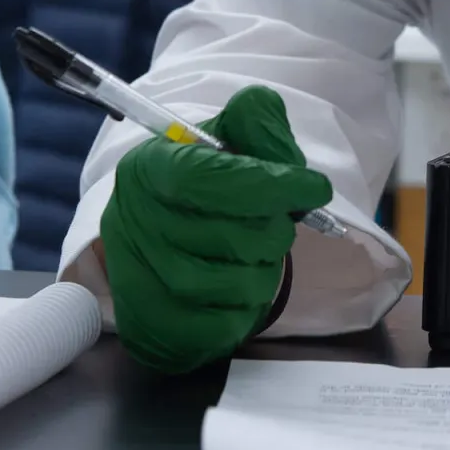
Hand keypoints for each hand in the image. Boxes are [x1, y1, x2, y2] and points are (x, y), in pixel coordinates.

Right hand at [100, 85, 333, 373]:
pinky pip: (221, 326)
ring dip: (264, 271)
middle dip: (274, 231)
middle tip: (278, 224)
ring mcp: (138, 279)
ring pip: (230, 285)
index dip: (270, 184)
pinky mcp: (153, 325)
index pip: (209, 178)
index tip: (316, 188)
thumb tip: (276, 140)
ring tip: (258, 255)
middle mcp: (133, 222)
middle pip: (229, 236)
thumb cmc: (207, 184)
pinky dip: (246, 310)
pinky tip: (241, 288)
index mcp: (149, 168)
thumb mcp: (230, 138)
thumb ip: (257, 123)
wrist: (165, 235)